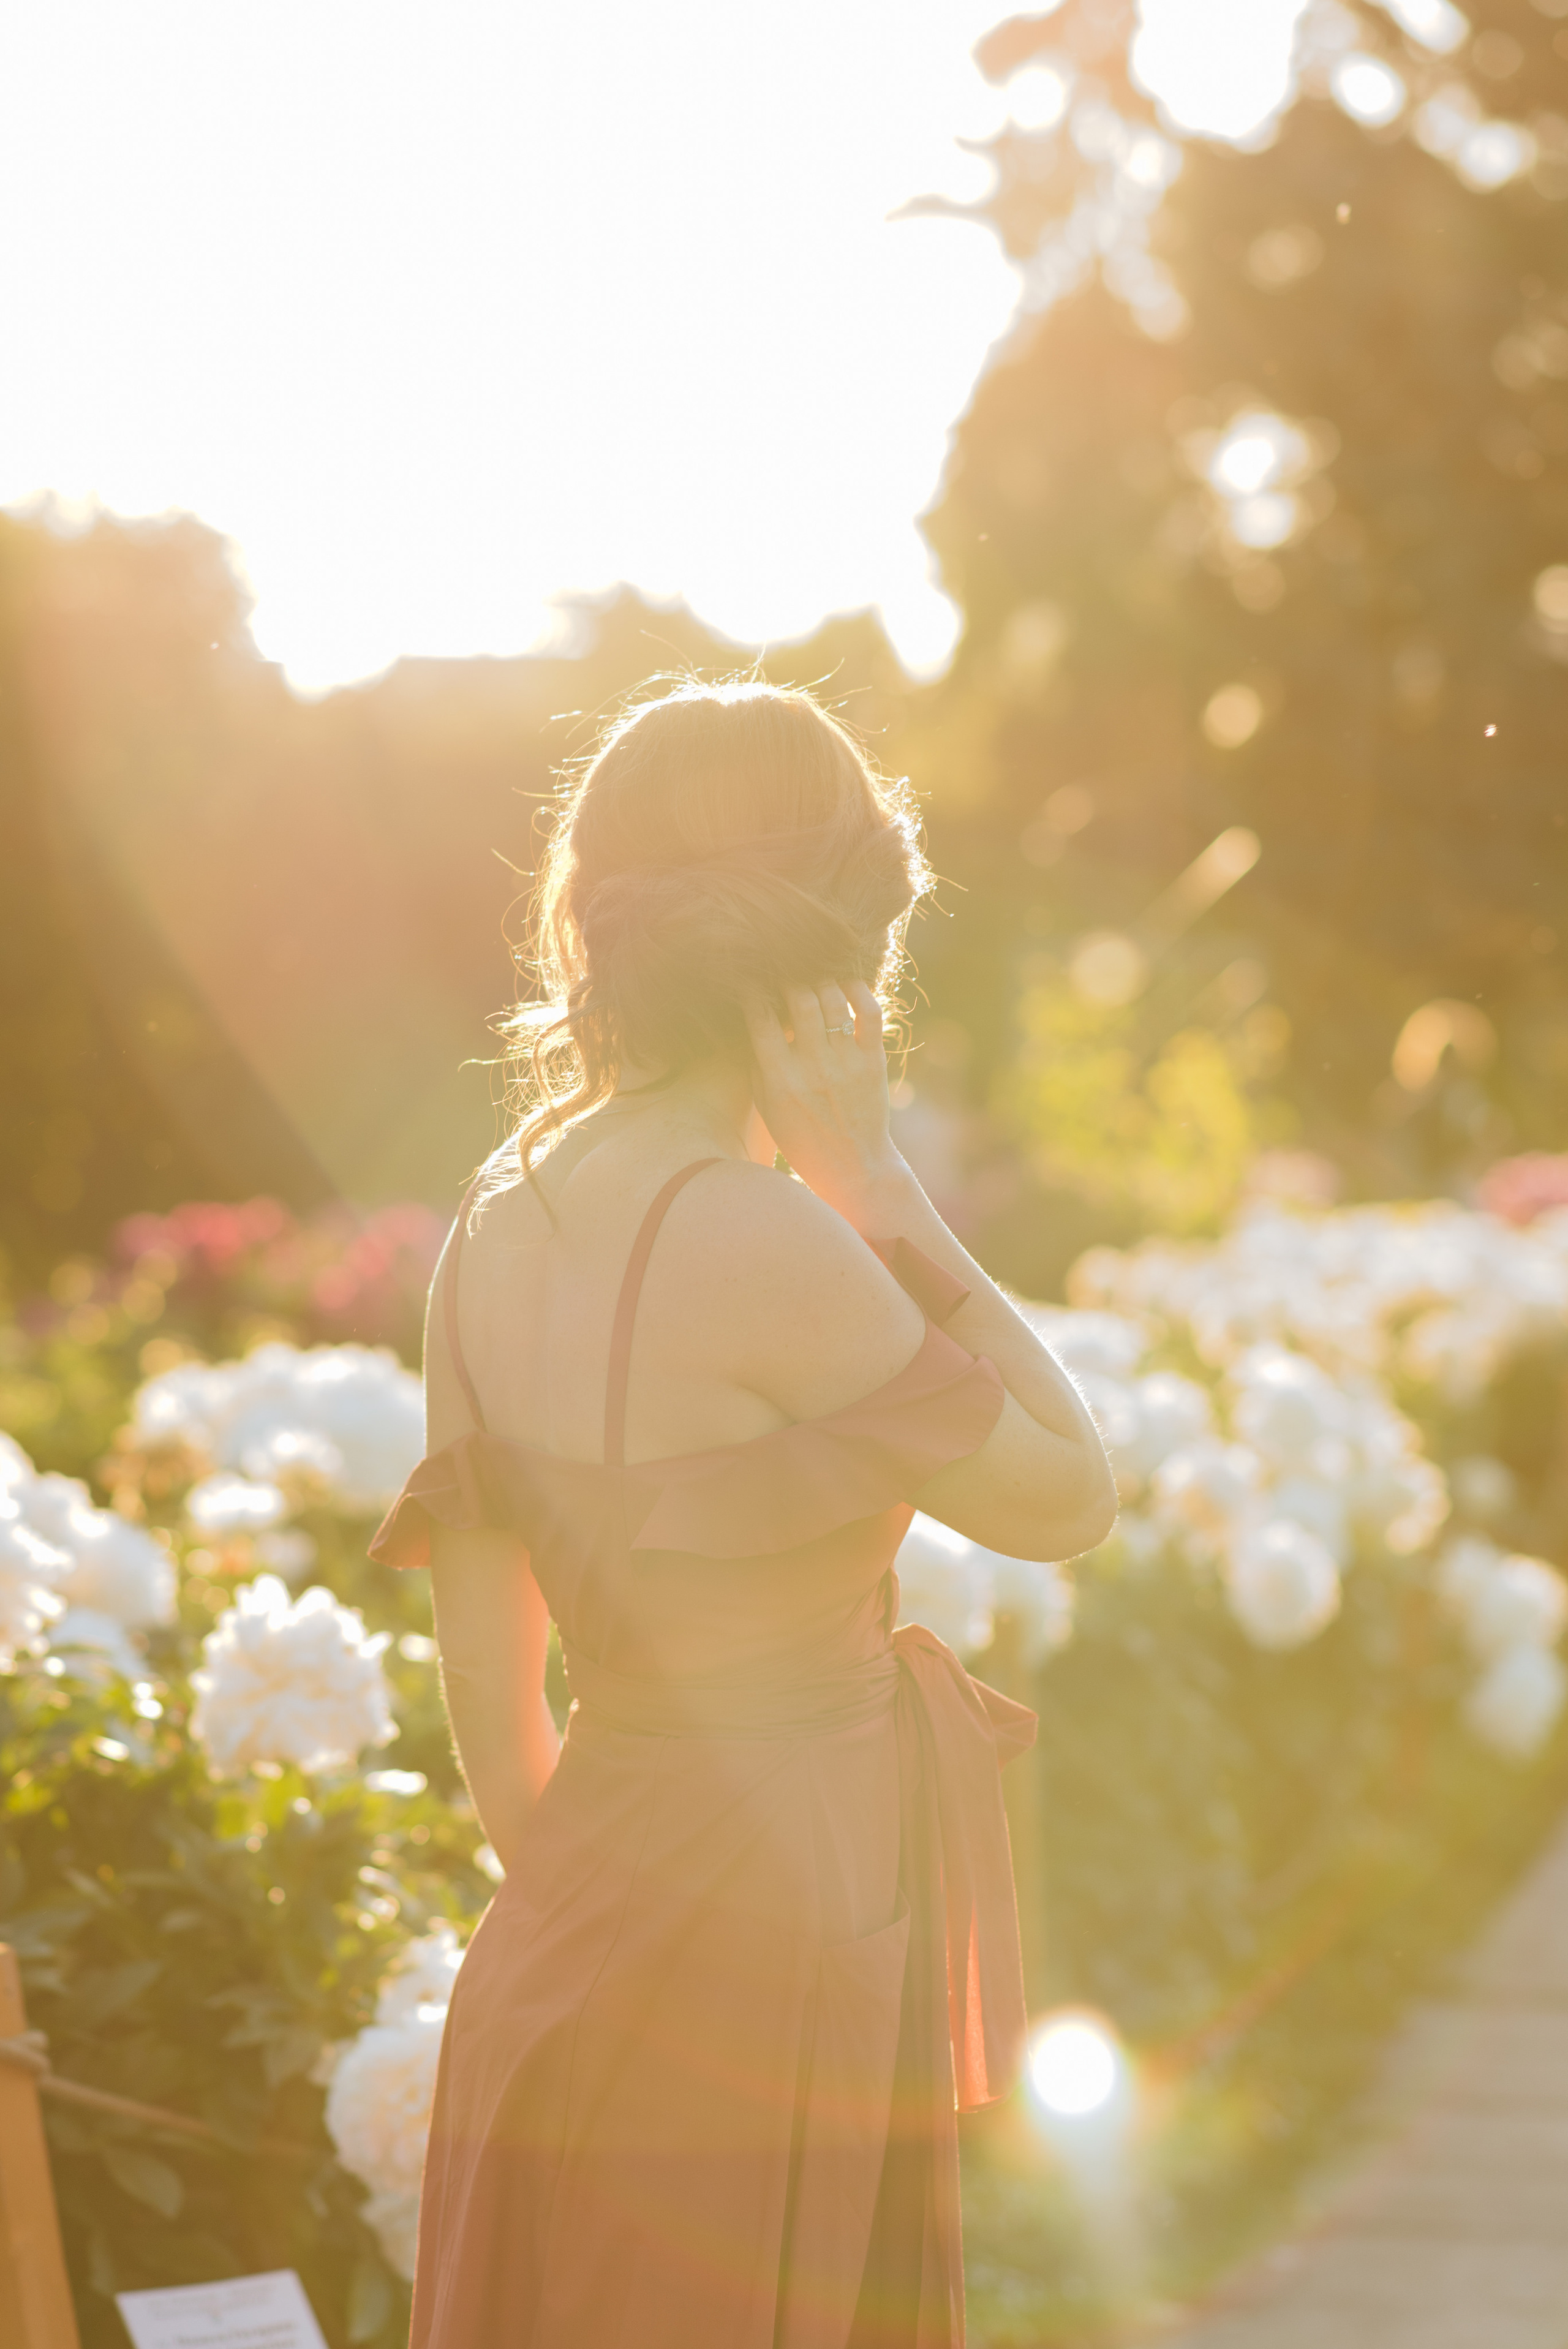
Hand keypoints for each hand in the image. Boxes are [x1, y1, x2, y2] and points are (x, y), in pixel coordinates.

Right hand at [743, 979, 912, 1224]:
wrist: (853, 1167)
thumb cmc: (802, 1137)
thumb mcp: (768, 1107)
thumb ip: (759, 1065)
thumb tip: (754, 1019)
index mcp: (780, 1079)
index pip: (761, 1019)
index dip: (754, 992)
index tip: (753, 982)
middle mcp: (813, 1067)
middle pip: (799, 1000)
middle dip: (790, 980)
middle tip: (787, 975)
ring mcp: (846, 1063)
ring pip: (832, 1000)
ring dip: (821, 980)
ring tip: (815, 976)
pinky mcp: (873, 1061)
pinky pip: (869, 1013)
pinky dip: (859, 990)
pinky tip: (847, 983)